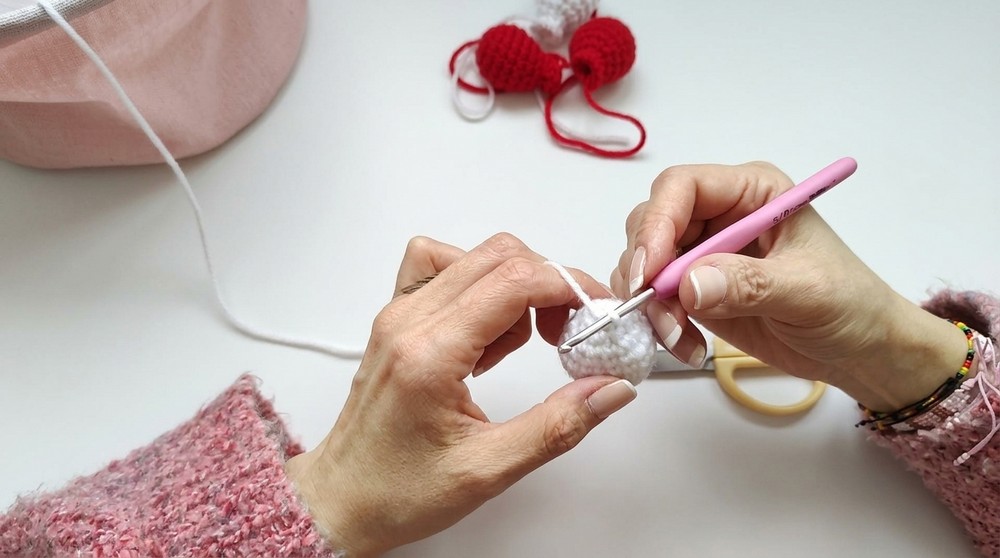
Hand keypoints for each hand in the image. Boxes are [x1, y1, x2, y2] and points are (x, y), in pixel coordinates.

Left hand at [287, 233, 636, 556]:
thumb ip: (558, 425)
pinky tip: (486, 332)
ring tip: (516, 347)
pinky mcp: (397, 319)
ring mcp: (398, 315)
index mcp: (429, 354)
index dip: (569, 286)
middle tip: (569, 331)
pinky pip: (442, 268)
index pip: (514, 281)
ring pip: (473, 257)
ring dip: (515, 286)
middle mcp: (408, 321)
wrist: (343, 499)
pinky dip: (479, 285)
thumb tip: (609, 390)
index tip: (597, 310)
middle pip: (498, 257)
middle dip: (550, 284)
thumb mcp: (489, 470)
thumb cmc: (396, 490)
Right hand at [613, 162, 968, 410]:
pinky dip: (658, 324)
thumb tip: (690, 284)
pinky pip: (653, 299)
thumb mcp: (807, 292)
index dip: (657, 223)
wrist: (860, 350)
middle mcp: (719, 215)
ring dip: (649, 304)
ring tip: (680, 339)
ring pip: (643, 264)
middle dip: (646, 270)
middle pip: (651, 224)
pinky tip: (687, 346)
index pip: (682, 188)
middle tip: (658, 313)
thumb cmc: (849, 306)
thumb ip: (749, 284)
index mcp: (751, 192)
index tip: (649, 273)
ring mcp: (703, 253)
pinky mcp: (695, 289)